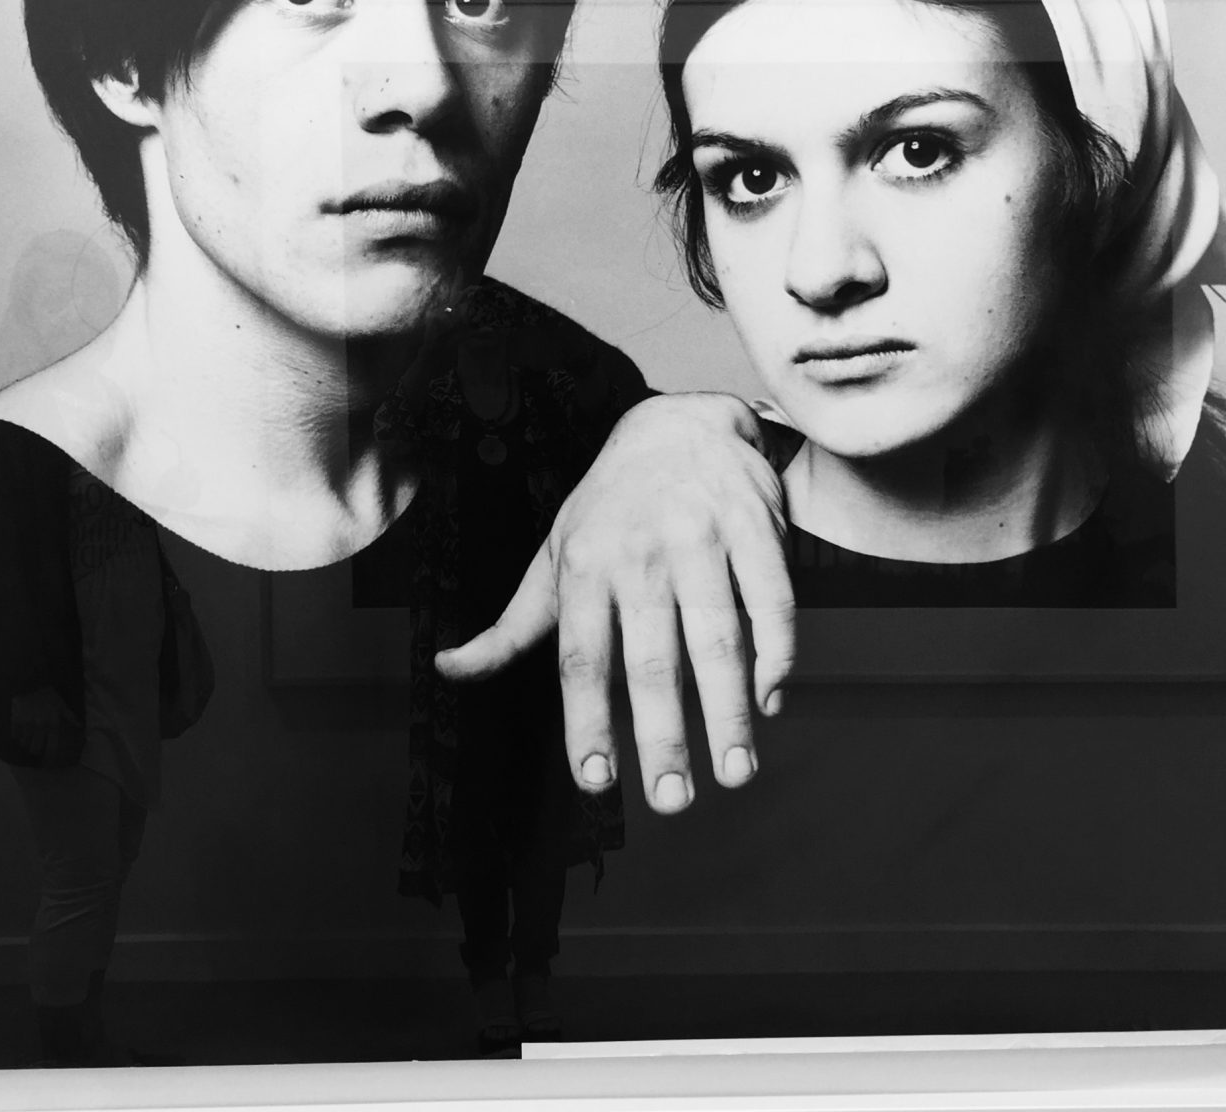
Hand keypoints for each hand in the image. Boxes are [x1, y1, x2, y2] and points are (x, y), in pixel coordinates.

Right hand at [9, 684, 82, 763]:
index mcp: (52, 724)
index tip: (48, 762)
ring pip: (25, 744)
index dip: (50, 757)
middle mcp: (40, 727)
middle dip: (36, 751)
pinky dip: (18, 738)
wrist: (31, 683)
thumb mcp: (62, 705)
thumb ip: (70, 717)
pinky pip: (15, 736)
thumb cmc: (48, 695)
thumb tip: (80, 725)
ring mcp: (26, 725)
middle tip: (37, 750)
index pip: (52, 747)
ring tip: (28, 742)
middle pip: (35, 749)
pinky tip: (20, 734)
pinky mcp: (15, 721)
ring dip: (27, 745)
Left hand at [435, 393, 794, 814]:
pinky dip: (777, 654)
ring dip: (728, 712)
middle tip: (673, 802)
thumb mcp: (553, 558)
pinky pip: (772, 600)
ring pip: (718, 636)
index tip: (596, 782)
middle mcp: (640, 555)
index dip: (587, 720)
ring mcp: (702, 538)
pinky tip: (770, 702)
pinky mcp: (757, 527)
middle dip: (663, 736)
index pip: (580, 657)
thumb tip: (448, 669)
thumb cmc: (609, 509)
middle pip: (652, 659)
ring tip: (735, 772)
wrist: (679, 424)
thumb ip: (511, 625)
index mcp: (584, 568)